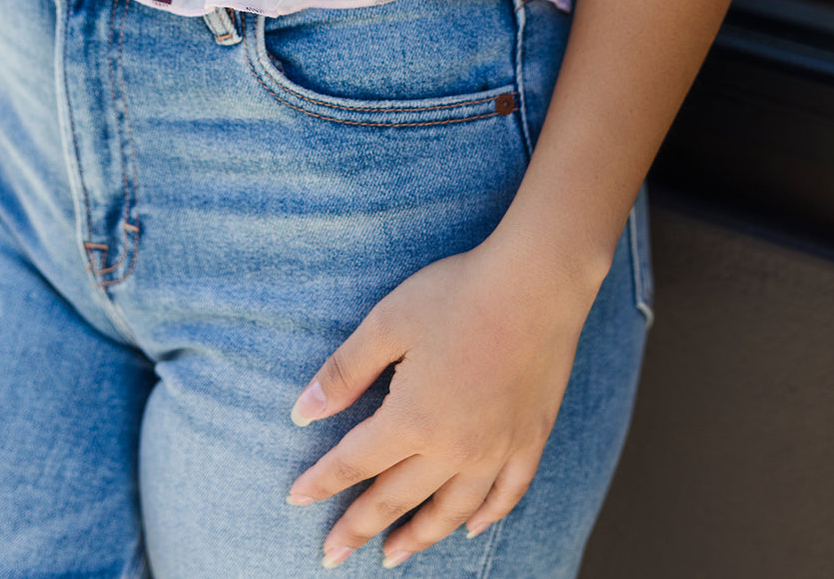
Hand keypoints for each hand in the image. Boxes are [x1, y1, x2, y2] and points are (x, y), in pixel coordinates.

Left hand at [285, 238, 597, 568]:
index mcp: (413, 418)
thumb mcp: (388, 322)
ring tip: (392, 555)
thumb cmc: (458, 293)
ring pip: (450, 511)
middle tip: (331, 554)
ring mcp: (496, 449)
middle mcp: (454, 448)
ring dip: (418, 537)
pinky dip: (484, 518)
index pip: (355, 462)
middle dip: (358, 527)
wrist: (537, 282)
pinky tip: (469, 528)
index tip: (295, 499)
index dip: (322, 482)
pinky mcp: (529, 440)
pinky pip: (505, 495)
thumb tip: (302, 412)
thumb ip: (344, 371)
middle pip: (396, 498)